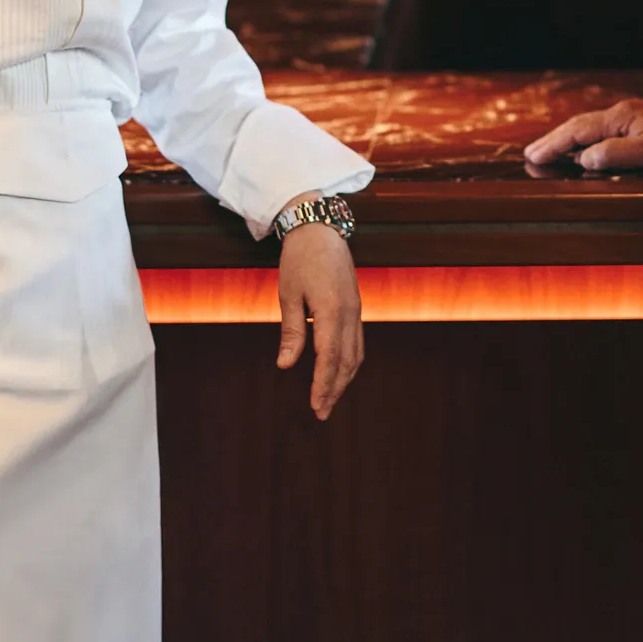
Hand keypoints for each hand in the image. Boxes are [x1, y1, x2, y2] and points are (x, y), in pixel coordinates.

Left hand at [274, 220, 362, 420]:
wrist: (320, 227)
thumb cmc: (299, 258)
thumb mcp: (288, 294)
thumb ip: (291, 331)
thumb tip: (284, 365)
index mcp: (331, 309)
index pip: (329, 357)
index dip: (322, 384)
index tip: (314, 405)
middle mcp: (349, 312)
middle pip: (346, 361)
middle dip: (334, 390)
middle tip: (320, 414)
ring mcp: (356, 309)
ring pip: (355, 354)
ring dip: (343, 380)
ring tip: (329, 400)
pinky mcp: (355, 306)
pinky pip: (357, 342)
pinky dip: (349, 363)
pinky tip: (339, 373)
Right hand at [522, 98, 642, 173]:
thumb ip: (614, 154)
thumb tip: (583, 159)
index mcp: (620, 119)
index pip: (577, 132)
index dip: (553, 145)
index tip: (532, 156)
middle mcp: (621, 115)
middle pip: (579, 126)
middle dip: (554, 140)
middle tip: (532, 153)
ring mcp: (631, 118)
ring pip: (590, 128)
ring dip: (568, 140)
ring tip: (550, 151)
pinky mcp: (641, 125)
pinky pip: (603, 131)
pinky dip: (586, 140)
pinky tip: (587, 149)